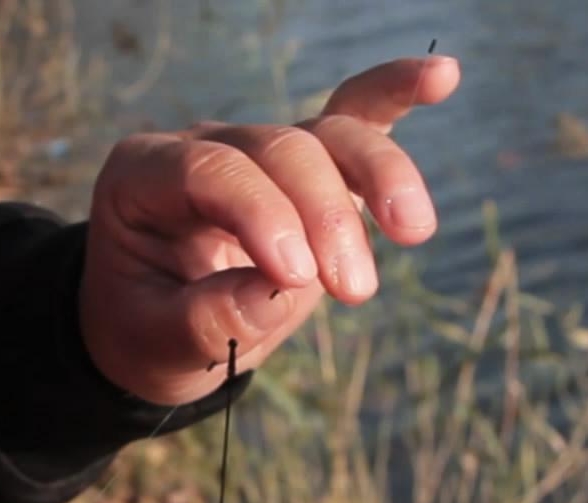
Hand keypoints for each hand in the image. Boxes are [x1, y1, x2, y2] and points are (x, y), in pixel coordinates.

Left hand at [79, 55, 461, 405]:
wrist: (159, 330)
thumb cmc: (147, 330)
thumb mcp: (157, 341)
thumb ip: (206, 319)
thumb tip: (275, 292)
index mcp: (144, 176)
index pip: (212, 170)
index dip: (263, 214)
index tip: (299, 277)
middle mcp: (205, 146)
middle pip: (280, 148)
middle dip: (325, 215)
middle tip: (355, 292)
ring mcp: (259, 149)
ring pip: (329, 132)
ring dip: (378, 177)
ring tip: (414, 231)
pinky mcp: (309, 165)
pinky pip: (355, 116)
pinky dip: (397, 94)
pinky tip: (443, 77)